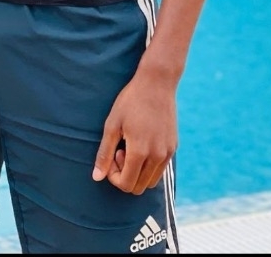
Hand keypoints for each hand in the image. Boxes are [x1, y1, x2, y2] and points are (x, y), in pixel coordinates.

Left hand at [91, 72, 177, 194]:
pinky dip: (149, 165)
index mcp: (140, 152)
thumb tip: (97, 177)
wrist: (157, 83)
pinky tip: (142, 143)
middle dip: (125, 175)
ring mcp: (167, 153)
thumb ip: (105, 153)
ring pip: (151, 181)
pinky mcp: (173, 147)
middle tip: (120, 151)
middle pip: (138, 187)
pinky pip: (160, 169)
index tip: (112, 156)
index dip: (114, 176)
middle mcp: (157, 156)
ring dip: (138, 172)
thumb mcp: (112, 124)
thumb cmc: (130, 101)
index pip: (126, 184)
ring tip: (131, 147)